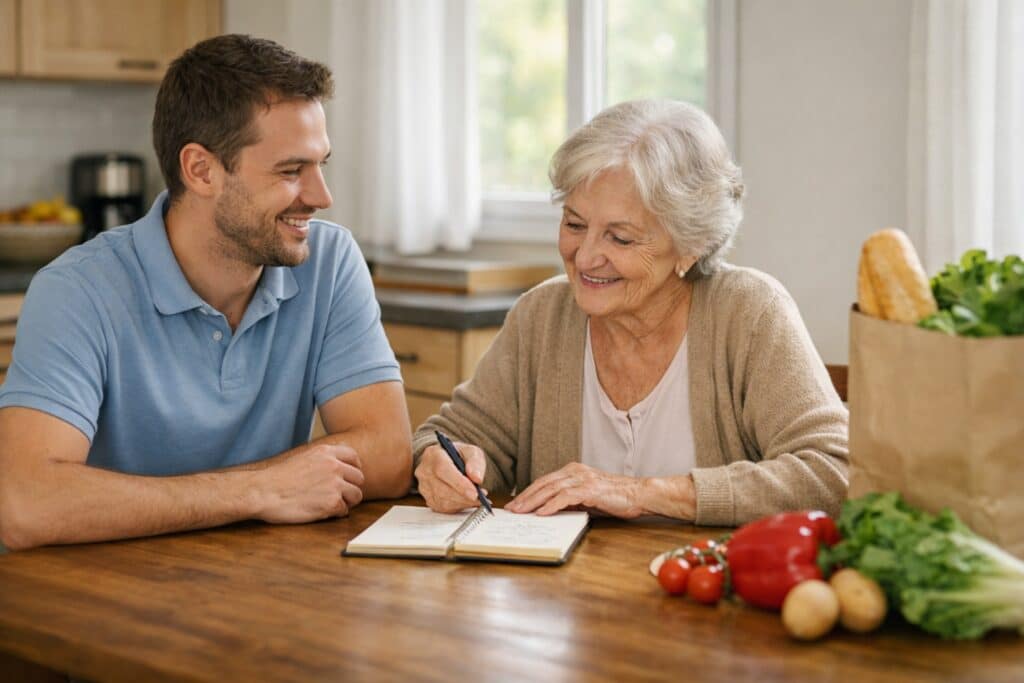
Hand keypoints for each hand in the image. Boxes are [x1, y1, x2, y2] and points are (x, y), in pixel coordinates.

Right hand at [253, 443, 364, 522]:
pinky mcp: (331, 503)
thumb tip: (339, 464)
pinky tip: (321, 511)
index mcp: (326, 452)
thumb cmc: (278, 478)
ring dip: (346, 502)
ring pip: (356, 495)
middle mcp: (334, 466)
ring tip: (331, 504)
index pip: (354, 457)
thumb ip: (323, 459)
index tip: (349, 477)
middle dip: (351, 488)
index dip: (354, 469)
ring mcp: (334, 484)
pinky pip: (344, 511)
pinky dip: (335, 513)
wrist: (263, 491)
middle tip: (339, 495)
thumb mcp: (303, 457)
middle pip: (359, 478)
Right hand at [414, 442, 486, 513]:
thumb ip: (475, 462)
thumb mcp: (471, 451)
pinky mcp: (429, 499)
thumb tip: (476, 478)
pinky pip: (444, 508)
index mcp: (433, 454)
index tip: (475, 492)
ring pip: (443, 501)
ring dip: (463, 502)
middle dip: (464, 496)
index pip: (443, 469)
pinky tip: (468, 500)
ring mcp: (424, 486)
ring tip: (478, 498)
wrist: (449, 461)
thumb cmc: (459, 455)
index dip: (459, 483)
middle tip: (481, 497)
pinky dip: (459, 506)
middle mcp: (425, 471)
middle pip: (442, 489)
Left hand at [505, 462, 646, 518]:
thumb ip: (571, 500)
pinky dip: (551, 505)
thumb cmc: (616, 497)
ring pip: (551, 489)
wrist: (640, 494)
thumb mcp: (589, 497)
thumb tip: (551, 510)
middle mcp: (576, 471)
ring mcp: (583, 479)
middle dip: (525, 496)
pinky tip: (541, 513)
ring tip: (521, 511)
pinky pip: (565, 497)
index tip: (516, 503)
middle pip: (544, 483)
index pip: (545, 481)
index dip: (529, 492)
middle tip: (511, 509)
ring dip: (533, 501)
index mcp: (574, 471)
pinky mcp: (590, 489)